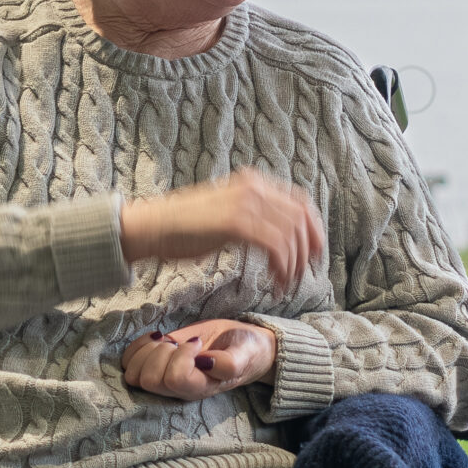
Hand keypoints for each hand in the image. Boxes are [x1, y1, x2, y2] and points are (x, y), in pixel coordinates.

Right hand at [118, 169, 325, 290]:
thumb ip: (253, 215)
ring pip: (291, 235)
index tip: (314, 253)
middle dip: (308, 251)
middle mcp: (254, 188)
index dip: (314, 229)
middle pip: (302, 218)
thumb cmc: (185, 226)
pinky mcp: (236, 223)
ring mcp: (246, 203)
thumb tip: (279, 233)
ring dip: (294, 265)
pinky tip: (274, 282)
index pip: (301, 202)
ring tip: (284, 284)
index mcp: (254, 183)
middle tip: (303, 274)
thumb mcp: (226, 211)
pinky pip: (276, 247)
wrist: (153, 226)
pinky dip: (282, 268)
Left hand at [122, 319, 277, 400]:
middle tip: (180, 344)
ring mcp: (163, 378)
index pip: (175, 380)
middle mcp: (178, 389)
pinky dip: (138, 345)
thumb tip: (204, 363)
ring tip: (168, 342)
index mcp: (200, 388)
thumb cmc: (245, 350)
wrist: (241, 345)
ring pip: (134, 375)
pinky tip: (157, 337)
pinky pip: (129, 362)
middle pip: (149, 380)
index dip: (182, 357)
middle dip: (161, 353)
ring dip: (147, 351)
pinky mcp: (154, 364)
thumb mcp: (245, 354)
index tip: (197, 343)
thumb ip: (229, 363)